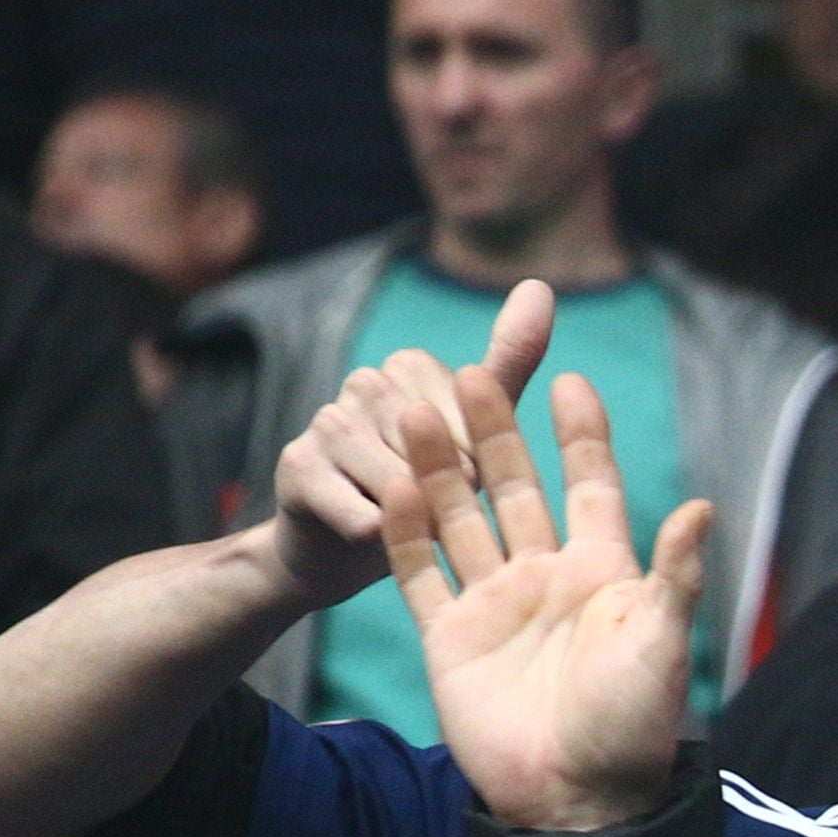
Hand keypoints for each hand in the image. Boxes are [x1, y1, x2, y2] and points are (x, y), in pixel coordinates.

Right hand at [266, 279, 554, 606]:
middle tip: (418, 500)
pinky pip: (363, 516)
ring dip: (412, 518)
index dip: (475, 466)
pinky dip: (374, 536)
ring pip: (405, 487)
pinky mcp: (297, 468)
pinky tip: (360, 530)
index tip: (452, 475)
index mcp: (410, 367)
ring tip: (390, 514)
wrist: (338, 551)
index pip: (475, 424)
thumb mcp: (473, 431)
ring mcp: (327, 421)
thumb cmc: (417, 492)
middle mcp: (366, 383)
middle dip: (445, 494)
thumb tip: (540, 285)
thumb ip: (509, 364)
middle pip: (441, 456)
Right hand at [382, 336, 712, 834]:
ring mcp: (495, 606)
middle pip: (516, 490)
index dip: (582, 437)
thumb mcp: (661, 644)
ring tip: (419, 412)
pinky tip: (392, 485)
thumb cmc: (632, 726)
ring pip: (462, 519)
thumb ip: (675, 574)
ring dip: (443, 469)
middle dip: (498, 434)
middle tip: (473, 372)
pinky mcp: (451, 638)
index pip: (591, 488)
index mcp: (604, 575)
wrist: (575, 799)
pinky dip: (406, 532)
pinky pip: (422, 574)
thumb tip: (702, 505)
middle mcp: (547, 580)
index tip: (568, 379)